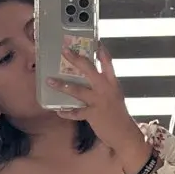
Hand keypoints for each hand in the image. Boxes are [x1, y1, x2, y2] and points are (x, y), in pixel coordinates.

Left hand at [48, 42, 148, 169]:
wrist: (124, 133)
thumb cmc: (118, 114)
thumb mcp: (114, 95)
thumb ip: (104, 85)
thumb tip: (90, 77)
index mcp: (112, 83)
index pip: (107, 62)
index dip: (101, 51)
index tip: (94, 40)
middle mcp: (105, 89)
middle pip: (89, 70)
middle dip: (76, 59)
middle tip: (64, 50)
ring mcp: (98, 101)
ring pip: (77, 90)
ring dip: (62, 85)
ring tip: (50, 81)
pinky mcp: (93, 114)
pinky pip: (76, 112)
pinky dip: (66, 112)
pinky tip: (58, 110)